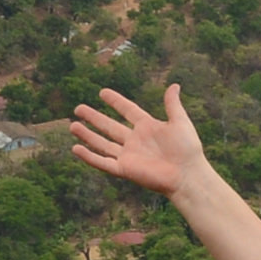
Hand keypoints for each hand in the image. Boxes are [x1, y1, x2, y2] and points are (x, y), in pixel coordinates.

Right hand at [67, 83, 212, 197]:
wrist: (187, 174)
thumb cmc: (188, 149)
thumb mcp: (180, 122)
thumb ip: (172, 104)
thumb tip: (174, 85)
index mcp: (148, 127)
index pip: (128, 111)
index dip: (116, 101)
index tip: (102, 92)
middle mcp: (135, 141)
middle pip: (110, 126)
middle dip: (94, 118)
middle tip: (78, 108)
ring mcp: (128, 155)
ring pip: (102, 143)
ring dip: (87, 135)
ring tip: (72, 125)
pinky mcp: (124, 169)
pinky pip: (103, 162)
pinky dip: (89, 156)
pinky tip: (76, 149)